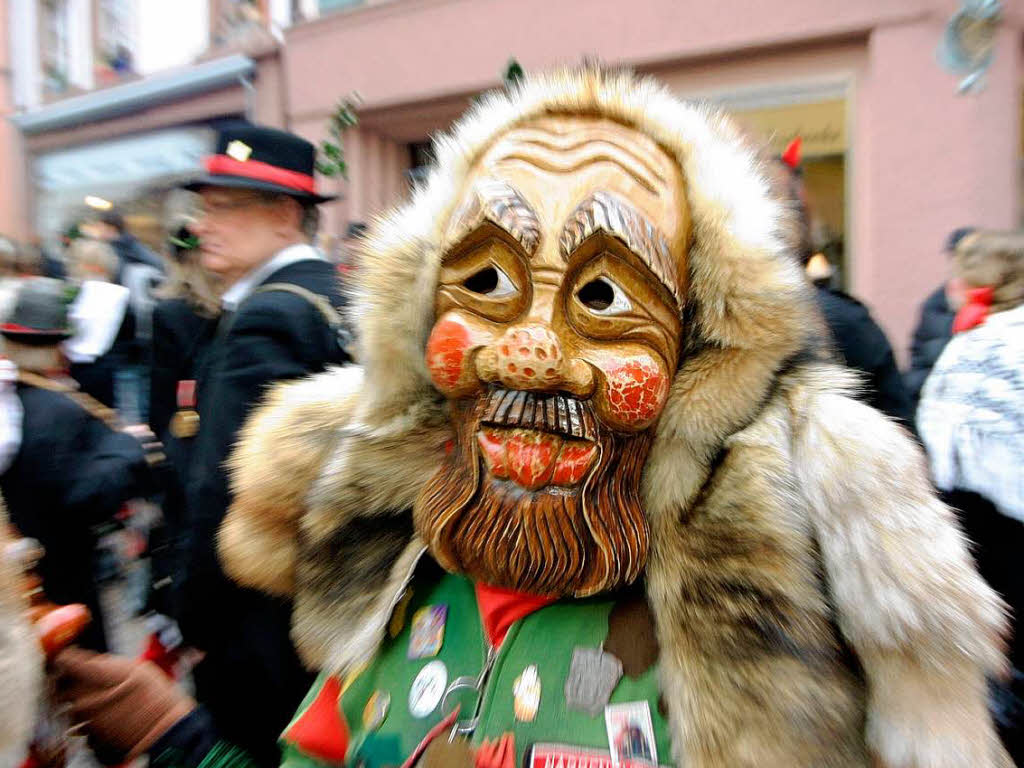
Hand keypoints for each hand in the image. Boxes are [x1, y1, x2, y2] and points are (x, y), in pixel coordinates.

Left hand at [53, 648, 194, 763]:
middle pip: (60, 683)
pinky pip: (79, 723)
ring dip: (78, 699)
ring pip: (68, 705)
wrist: (163, 730)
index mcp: (94, 677)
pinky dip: (88, 717)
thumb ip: (108, 663)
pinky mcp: (88, 735)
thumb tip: (93, 662)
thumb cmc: (155, 697)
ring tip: (100, 697)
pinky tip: (106, 714)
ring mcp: (83, 719)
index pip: (65, 659)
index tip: (73, 656)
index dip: (69, 657)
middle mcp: (82, 698)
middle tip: (86, 677)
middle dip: (69, 679)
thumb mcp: (137, 667)